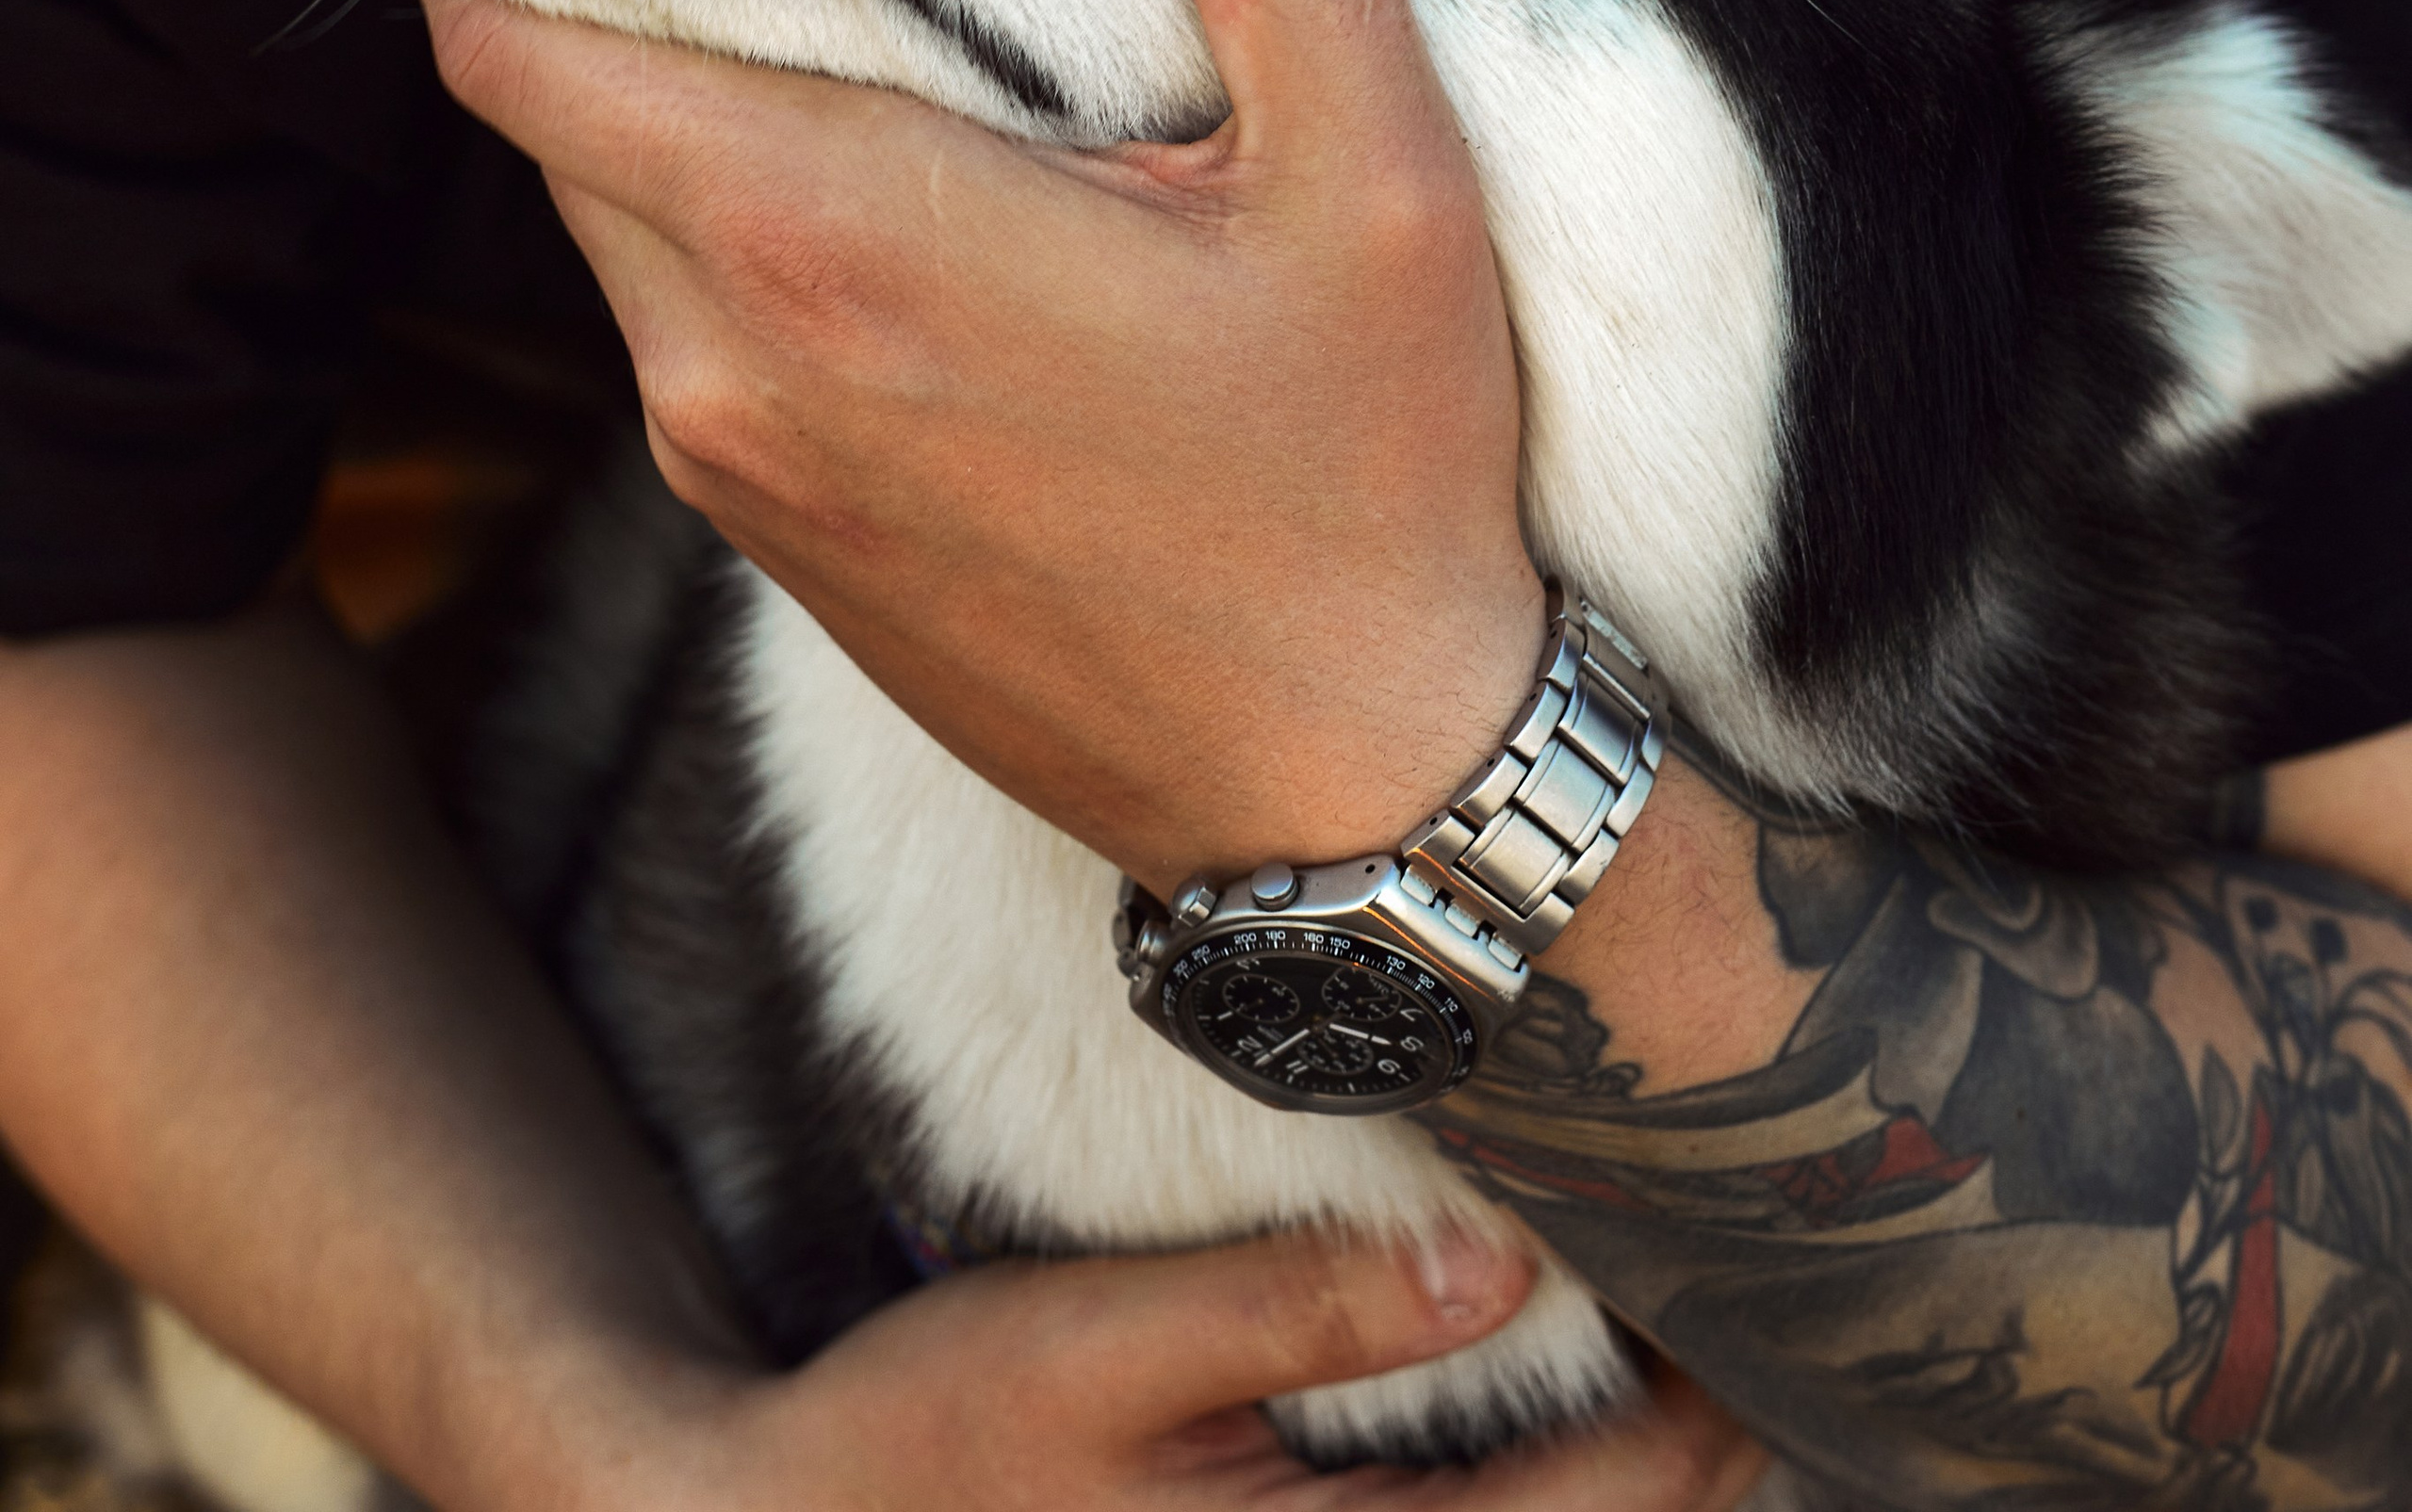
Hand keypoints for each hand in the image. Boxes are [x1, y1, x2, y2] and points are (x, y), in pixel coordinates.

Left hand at [417, 0, 1540, 891]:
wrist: (1349, 804)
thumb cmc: (1365, 487)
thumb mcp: (1370, 183)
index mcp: (831, 242)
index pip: (513, 47)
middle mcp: (728, 364)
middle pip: (545, 117)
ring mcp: (738, 471)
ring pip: (606, 227)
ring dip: (651, 106)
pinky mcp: (777, 542)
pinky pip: (670, 334)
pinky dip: (705, 227)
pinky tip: (851, 173)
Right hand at [631, 1232, 1768, 1511]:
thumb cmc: (926, 1446)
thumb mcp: (1092, 1345)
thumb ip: (1298, 1308)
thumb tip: (1502, 1262)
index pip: (1605, 1510)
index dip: (1708, 1392)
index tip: (1752, 1254)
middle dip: (1702, 1439)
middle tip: (1754, 1275)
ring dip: (1634, 1484)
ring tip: (1681, 1338)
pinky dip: (1543, 1505)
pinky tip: (1556, 1423)